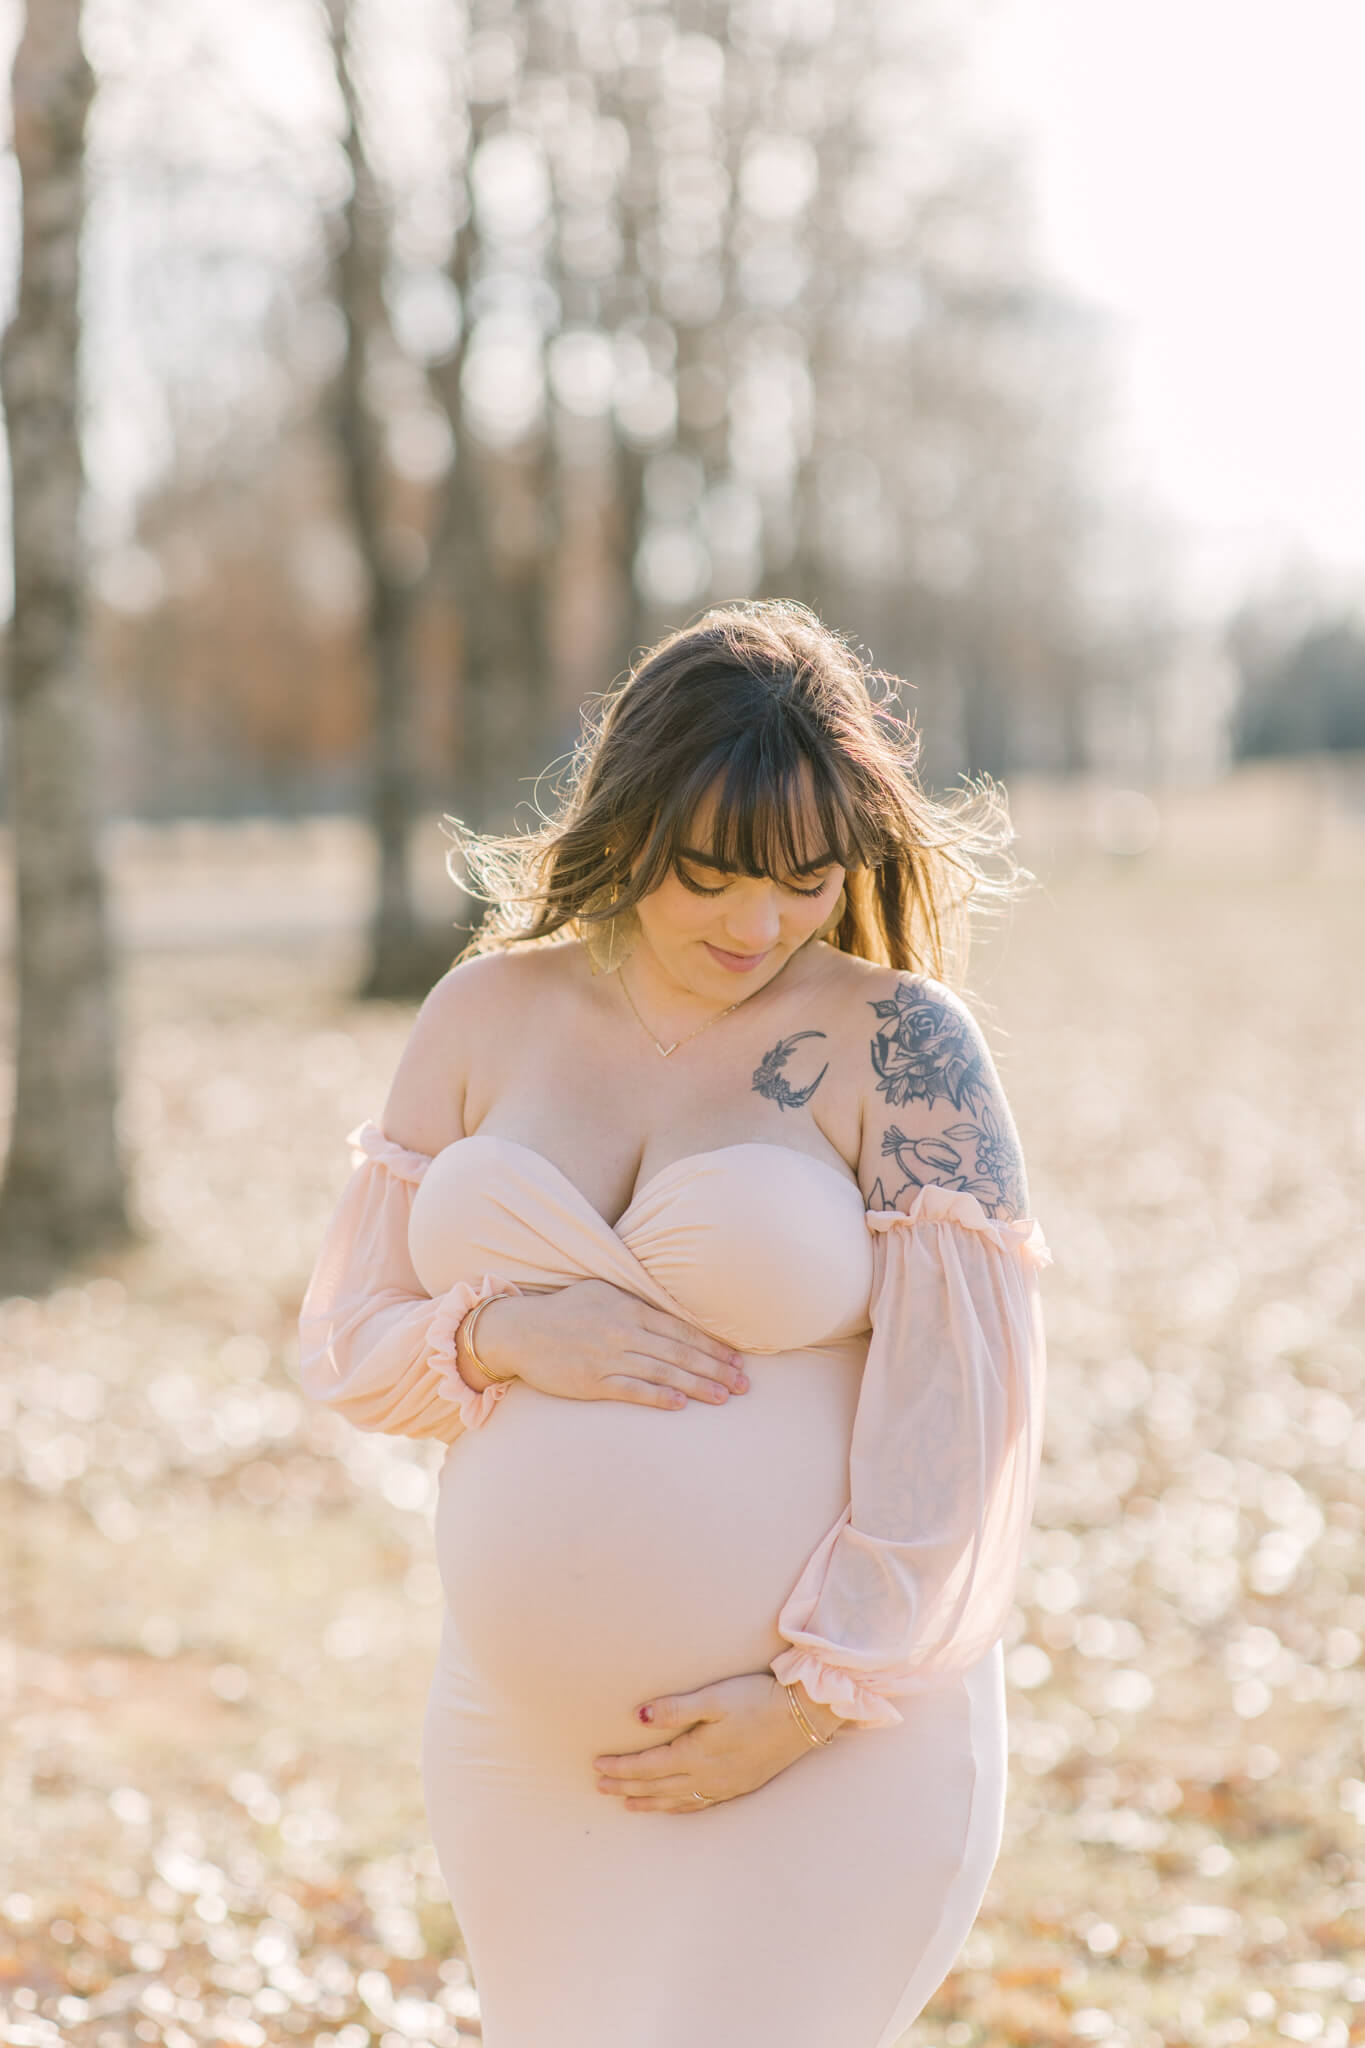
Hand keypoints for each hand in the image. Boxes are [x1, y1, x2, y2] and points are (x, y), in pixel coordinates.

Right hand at [467, 1279, 750, 1410]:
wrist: (520, 1332)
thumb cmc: (566, 1310)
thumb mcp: (604, 1292)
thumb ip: (638, 1303)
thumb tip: (675, 1315)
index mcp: (629, 1308)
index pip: (681, 1328)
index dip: (712, 1345)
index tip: (737, 1358)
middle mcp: (623, 1331)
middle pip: (679, 1352)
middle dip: (715, 1368)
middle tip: (744, 1383)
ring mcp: (607, 1357)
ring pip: (662, 1372)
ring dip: (696, 1386)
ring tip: (724, 1397)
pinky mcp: (591, 1382)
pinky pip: (631, 1390)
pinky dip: (657, 1396)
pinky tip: (680, 1404)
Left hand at [592, 1673, 842, 1812]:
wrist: (803, 1717)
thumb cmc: (756, 1700)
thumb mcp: (713, 1698)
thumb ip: (675, 1709)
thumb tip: (637, 1718)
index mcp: (695, 1754)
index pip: (647, 1767)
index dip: (620, 1768)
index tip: (596, 1766)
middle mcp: (706, 1776)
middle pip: (656, 1787)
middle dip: (625, 1787)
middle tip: (599, 1786)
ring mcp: (724, 1785)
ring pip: (676, 1800)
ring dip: (648, 1801)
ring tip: (627, 1804)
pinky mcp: (739, 1785)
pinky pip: (700, 1804)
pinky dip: (678, 1807)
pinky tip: (673, 1805)